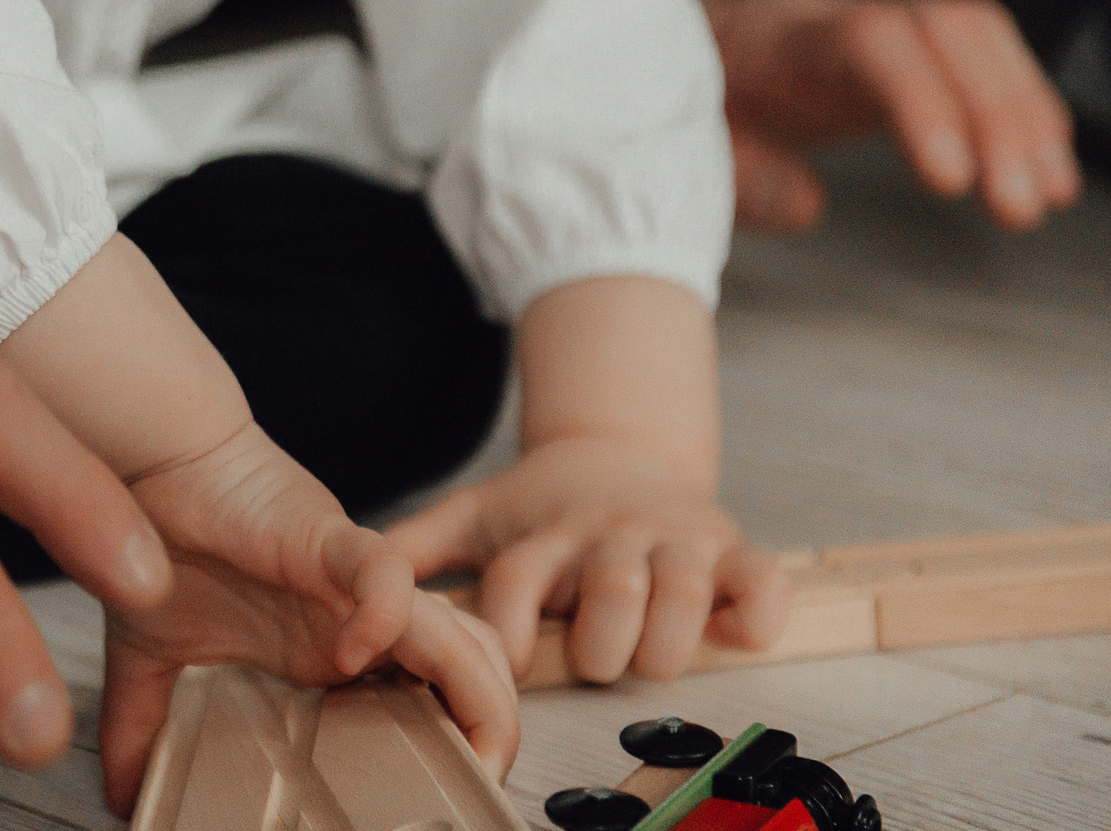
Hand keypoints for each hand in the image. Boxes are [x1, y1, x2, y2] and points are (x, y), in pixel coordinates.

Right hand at [97, 423, 517, 813]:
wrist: (156, 462)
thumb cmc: (170, 544)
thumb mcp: (154, 663)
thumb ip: (143, 729)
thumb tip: (120, 797)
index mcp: (336, 651)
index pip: (434, 695)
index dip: (460, 741)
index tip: (451, 798)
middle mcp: (363, 620)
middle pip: (473, 667)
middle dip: (494, 726)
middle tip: (481, 784)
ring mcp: (355, 583)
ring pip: (457, 630)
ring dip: (476, 687)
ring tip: (463, 743)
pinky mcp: (330, 542)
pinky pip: (386, 577)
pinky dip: (386, 615)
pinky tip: (354, 653)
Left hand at [385, 437, 787, 684]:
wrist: (620, 447)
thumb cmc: (543, 505)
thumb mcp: (478, 516)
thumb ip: (417, 546)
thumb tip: (351, 576)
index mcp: (543, 536)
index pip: (517, 584)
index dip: (507, 631)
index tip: (497, 664)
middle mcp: (607, 536)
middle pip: (609, 588)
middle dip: (602, 638)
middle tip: (595, 661)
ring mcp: (671, 540)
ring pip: (682, 587)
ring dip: (670, 634)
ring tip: (653, 659)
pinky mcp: (729, 546)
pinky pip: (759, 578)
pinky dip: (758, 607)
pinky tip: (741, 633)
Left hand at [705, 0, 1078, 232]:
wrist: (664, 46)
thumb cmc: (673, 100)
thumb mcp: (678, 145)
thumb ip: (735, 174)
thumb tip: (805, 206)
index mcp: (777, 36)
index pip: (868, 41)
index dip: (920, 101)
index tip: (950, 179)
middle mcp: (839, 13)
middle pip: (944, 31)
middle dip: (997, 116)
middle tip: (1019, 207)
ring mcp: (879, 22)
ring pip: (976, 38)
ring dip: (1025, 116)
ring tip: (1045, 198)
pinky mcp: (906, 49)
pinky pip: (982, 60)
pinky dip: (1024, 113)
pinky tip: (1044, 171)